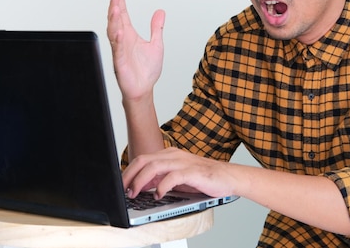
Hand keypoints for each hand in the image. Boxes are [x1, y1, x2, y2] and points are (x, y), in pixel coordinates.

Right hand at [106, 0, 165, 101]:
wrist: (143, 90)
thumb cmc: (146, 71)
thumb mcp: (156, 44)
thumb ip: (156, 28)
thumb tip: (160, 12)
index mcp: (129, 35)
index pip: (122, 14)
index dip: (120, 0)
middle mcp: (122, 41)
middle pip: (115, 19)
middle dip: (114, 5)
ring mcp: (119, 51)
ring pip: (114, 32)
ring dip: (114, 19)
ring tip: (115, 6)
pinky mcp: (120, 63)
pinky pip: (118, 50)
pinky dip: (118, 41)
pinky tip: (119, 31)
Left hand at [122, 147, 237, 199]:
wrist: (228, 177)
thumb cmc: (203, 178)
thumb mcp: (177, 177)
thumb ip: (160, 177)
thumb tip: (141, 185)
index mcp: (169, 155)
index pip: (143, 159)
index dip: (129, 172)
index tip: (122, 184)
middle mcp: (174, 155)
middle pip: (144, 160)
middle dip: (130, 175)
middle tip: (123, 190)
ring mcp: (183, 162)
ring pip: (154, 167)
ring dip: (141, 181)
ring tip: (135, 193)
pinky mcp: (192, 172)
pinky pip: (172, 177)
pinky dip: (161, 187)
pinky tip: (158, 195)